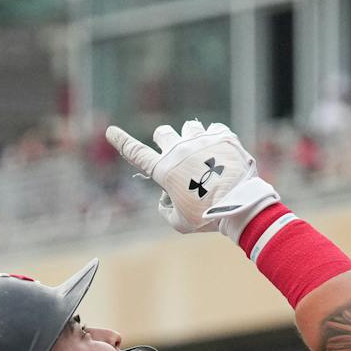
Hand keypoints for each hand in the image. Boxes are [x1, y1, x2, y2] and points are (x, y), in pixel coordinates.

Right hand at [105, 119, 278, 236]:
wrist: (240, 205)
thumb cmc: (207, 218)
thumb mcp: (179, 223)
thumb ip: (165, 210)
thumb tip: (165, 197)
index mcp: (165, 170)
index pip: (136, 153)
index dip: (122, 142)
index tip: (111, 131)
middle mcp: (180, 150)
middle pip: (163, 132)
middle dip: (166, 141)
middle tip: (178, 155)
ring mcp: (201, 140)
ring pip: (189, 127)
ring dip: (191, 138)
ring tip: (203, 154)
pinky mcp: (222, 137)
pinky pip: (214, 128)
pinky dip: (214, 138)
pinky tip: (220, 152)